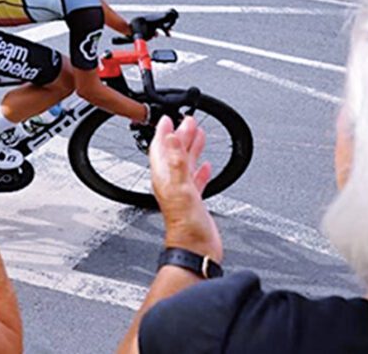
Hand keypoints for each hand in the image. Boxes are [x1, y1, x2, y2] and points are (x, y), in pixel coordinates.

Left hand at [149, 115, 222, 259]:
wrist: (195, 249)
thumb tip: (170, 137)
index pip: (160, 148)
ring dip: (191, 148)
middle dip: (181, 135)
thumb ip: (176, 161)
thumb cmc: (185, 226)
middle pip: (174, 152)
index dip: (163, 132)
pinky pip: (196, 180)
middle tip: (188, 121)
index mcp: (164, 177)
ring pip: (186, 164)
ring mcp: (183, 192)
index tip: (167, 117)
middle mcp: (172, 183)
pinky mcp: (194, 201)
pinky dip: (201, 171)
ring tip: (198, 135)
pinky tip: (206, 166)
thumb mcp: (181, 187)